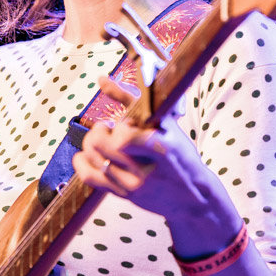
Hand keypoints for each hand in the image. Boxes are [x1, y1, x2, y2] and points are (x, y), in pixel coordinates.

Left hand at [72, 77, 241, 255]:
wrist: (192, 196)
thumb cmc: (180, 156)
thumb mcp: (166, 125)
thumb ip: (133, 100)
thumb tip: (101, 79)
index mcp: (160, 149)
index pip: (125, 137)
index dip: (122, 126)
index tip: (130, 125)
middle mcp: (143, 170)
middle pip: (99, 143)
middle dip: (102, 130)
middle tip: (113, 130)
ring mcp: (130, 185)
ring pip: (91, 156)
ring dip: (94, 142)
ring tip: (109, 142)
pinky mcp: (121, 194)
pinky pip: (88, 176)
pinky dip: (82, 160)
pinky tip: (90, 155)